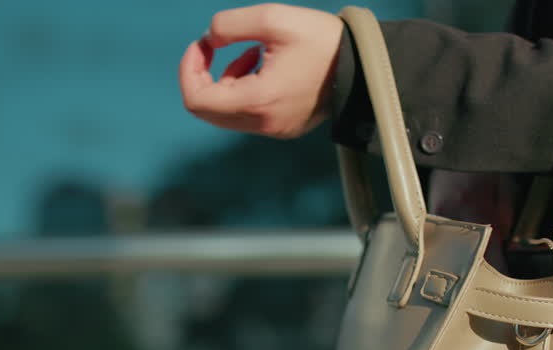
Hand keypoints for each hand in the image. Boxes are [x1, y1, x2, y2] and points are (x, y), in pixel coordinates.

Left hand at [179, 4, 343, 138]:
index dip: (189, 69)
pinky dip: (244, 89)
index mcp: (258, 101)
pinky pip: (248, 114)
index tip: (201, 45)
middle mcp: (263, 123)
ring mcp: (274, 129)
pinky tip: (263, 64)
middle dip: (203, 75)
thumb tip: (209, 40)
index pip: (196, 99)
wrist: (363, 67)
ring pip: (226, 112)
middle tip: (215, 45)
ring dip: (226, 80)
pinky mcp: (284, 127)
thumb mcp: (273, 17)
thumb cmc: (323, 41)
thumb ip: (229, 25)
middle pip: (207, 110)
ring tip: (252, 52)